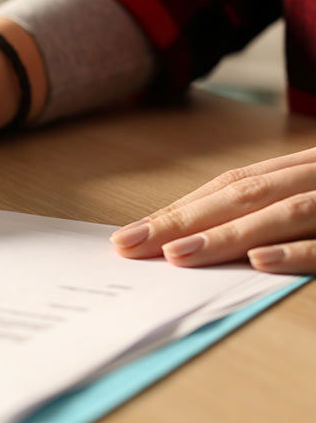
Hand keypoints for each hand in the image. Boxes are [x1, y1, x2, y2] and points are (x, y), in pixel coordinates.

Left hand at [110, 146, 315, 273]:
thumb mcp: (313, 192)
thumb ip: (269, 207)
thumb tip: (196, 236)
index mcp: (303, 169)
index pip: (232, 186)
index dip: (181, 208)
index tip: (132, 233)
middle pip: (245, 196)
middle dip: (185, 221)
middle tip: (133, 244)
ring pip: (283, 213)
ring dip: (227, 234)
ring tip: (178, 253)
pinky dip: (295, 251)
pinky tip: (259, 261)